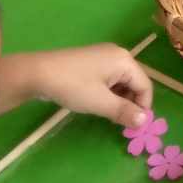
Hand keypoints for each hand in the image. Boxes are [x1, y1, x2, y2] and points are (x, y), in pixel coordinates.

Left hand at [27, 42, 153, 127]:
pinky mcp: (91, 62)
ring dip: (119, 100)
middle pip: (135, 82)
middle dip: (130, 103)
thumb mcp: (100, 102)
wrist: (38, 73)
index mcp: (125, 60)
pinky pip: (109, 79)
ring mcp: (103, 56)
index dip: (143, 108)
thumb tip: (144, 121)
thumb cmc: (73, 86)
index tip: (133, 127)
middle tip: (119, 123)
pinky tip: (97, 103)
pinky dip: (108, 93)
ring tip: (107, 115)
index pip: (145, 86)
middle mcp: (118, 54)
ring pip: (121, 82)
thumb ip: (124, 112)